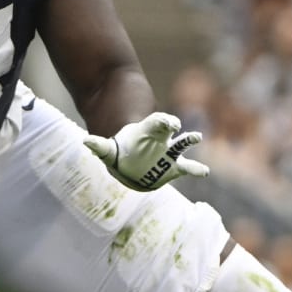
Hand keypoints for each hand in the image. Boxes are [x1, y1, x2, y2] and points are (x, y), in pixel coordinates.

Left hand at [82, 112, 208, 191]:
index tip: (172, 123)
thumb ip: (101, 146)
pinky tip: (204, 170)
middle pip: (167, 129)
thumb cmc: (121, 149)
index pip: (156, 122)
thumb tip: (86, 141)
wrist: (133, 158)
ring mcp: (169, 152)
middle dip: (172, 126)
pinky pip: (186, 168)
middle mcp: (160, 139)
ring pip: (181, 145)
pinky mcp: (174, 167)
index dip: (164, 121)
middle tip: (177, 125)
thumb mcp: (108, 148)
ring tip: (198, 139)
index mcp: (147, 131)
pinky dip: (195, 170)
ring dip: (189, 141)